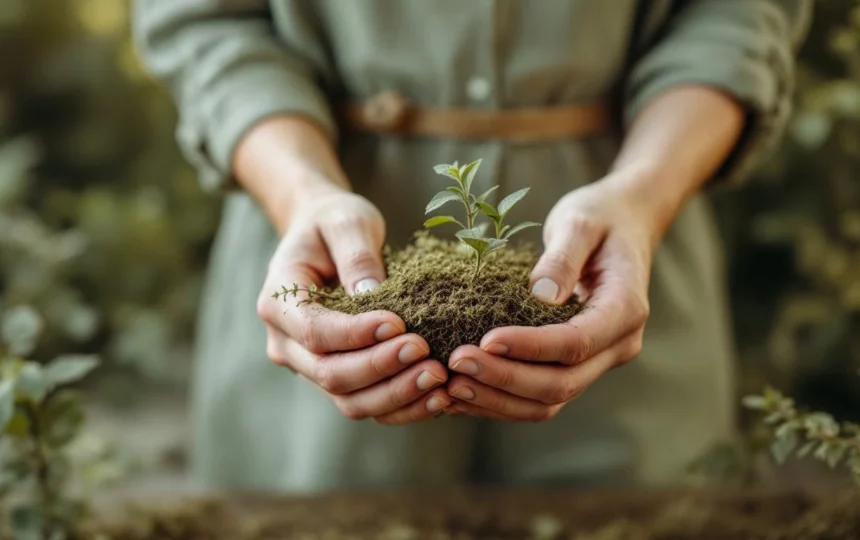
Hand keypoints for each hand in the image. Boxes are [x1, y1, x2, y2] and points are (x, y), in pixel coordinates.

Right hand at [256, 187, 450, 424]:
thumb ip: (356, 255)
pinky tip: (437, 395)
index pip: (314, 332)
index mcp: (278, 302)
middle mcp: (286, 343)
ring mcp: (308, 366)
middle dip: (381, 368)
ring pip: (349, 400)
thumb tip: (373, 295)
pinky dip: (402, 406)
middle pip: (330, 375)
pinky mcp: (336, 377)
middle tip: (425, 352)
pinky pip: (367, 403)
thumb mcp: (346, 222)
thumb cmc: (333, 222)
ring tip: (438, 377)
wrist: (324, 235)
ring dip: (395, 395)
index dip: (356, 335)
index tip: (399, 323)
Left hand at [445, 175, 656, 420]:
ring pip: (549, 401)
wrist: (624, 225)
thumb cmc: (600, 218)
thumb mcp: (580, 222)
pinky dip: (501, 400)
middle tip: (456, 362)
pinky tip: (463, 390)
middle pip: (561, 383)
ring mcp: (599, 361)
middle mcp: (618, 345)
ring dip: (498, 399)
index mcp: (626, 309)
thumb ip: (563, 256)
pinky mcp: (576, 366)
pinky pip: (539, 397)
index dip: (530, 347)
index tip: (485, 339)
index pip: (576, 343)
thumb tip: (541, 294)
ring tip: (451, 385)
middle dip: (505, 379)